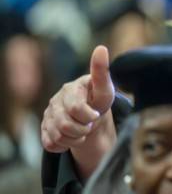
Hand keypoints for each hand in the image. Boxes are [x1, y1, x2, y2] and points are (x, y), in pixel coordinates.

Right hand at [41, 46, 117, 177]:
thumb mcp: (105, 89)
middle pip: (66, 125)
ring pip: (58, 136)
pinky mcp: (44, 129)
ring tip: (84, 131)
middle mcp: (56, 100)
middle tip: (91, 124)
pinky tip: (72, 137)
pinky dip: (64, 145)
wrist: (92, 118)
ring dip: (76, 138)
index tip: (96, 115)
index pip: (75, 108)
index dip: (88, 115)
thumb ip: (102, 72)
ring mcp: (48, 115)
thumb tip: (101, 48)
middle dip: (84, 128)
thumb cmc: (98, 101)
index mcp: (70, 89)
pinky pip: (51, 144)